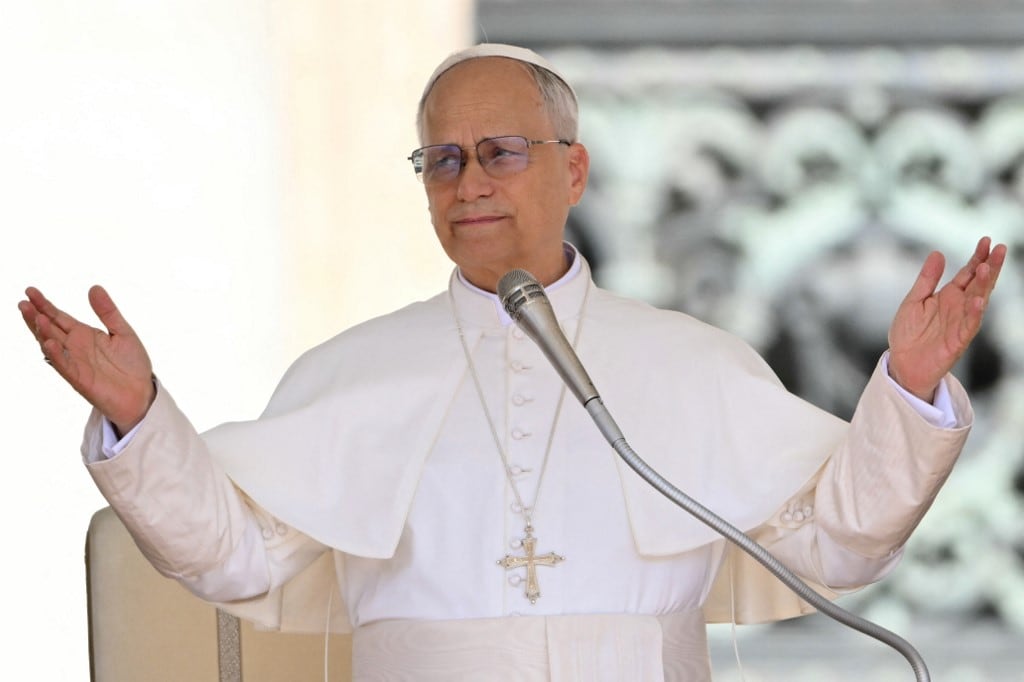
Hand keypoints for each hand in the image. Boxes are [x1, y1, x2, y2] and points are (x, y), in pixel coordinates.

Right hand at [19, 285, 154, 434]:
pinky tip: (49, 343)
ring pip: (52, 345)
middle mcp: (75, 347)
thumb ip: (108, 312)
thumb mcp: (123, 332)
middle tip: (23, 302)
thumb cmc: (132, 364)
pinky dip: (56, 354)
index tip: (30, 291)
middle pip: (49, 329)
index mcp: (84, 334)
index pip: (58, 316)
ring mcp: (75, 362)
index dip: (44, 304)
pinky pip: (64, 365)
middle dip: (35, 316)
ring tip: (36, 317)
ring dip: (43, 333)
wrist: (142, 392)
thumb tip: (94, 287)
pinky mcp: (80, 379)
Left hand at [888, 237, 1005, 401]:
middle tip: (999, 249)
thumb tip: (937, 252)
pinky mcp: (958, 340)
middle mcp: (959, 307)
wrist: (902, 362)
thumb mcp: (914, 300)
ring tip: (987, 268)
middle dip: (989, 267)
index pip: (968, 273)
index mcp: (949, 295)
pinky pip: (969, 325)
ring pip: (978, 301)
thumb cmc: (908, 332)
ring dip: (983, 286)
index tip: (986, 241)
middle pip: (979, 284)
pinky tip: (978, 300)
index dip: (977, 258)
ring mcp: (961, 323)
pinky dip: (974, 313)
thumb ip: (927, 279)